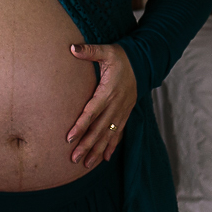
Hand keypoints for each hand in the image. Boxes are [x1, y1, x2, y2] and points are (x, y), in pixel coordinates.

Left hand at [66, 42, 136, 169]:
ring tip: (86, 164)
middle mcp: (116, 105)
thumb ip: (90, 50)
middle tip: (74, 158)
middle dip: (87, 145)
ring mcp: (122, 112)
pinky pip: (118, 133)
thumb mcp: (106, 50)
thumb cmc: (120, 57)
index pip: (92, 112)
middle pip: (99, 129)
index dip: (81, 125)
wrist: (142, 63)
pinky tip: (105, 159)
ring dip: (98, 150)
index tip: (70, 138)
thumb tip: (72, 47)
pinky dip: (112, 146)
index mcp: (108, 92)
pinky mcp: (125, 114)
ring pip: (109, 135)